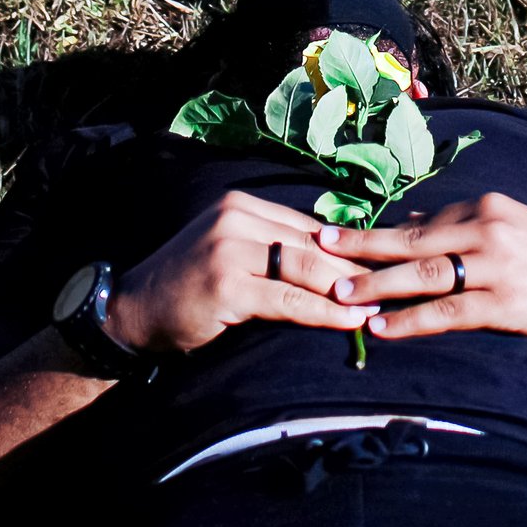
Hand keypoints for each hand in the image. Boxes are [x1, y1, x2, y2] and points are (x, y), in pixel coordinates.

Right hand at [104, 191, 379, 357]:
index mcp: (242, 204)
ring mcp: (230, 248)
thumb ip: (273, 248)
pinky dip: (324, 312)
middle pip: (313, 243)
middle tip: (394, 286)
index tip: (384, 261)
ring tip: (381, 306)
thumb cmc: (187, 288)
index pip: (309, 225)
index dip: (349, 247)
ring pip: (306, 268)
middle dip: (356, 267)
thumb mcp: (231, 254)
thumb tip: (334, 260)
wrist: (132, 312)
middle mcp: (237, 217)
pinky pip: (289, 300)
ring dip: (349, 290)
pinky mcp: (227, 283)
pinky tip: (351, 322)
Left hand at [318, 194, 526, 343]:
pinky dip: (411, 322)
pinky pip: (447, 312)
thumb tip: (414, 228)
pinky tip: (383, 329)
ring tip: (339, 295)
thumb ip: (466, 228)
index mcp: (487, 206)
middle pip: (411, 241)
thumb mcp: (514, 227)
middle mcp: (488, 228)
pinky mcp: (505, 304)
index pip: (422, 222)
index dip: (378, 234)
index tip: (340, 236)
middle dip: (361, 248)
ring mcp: (497, 266)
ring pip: (422, 276)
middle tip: (318, 250)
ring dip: (376, 286)